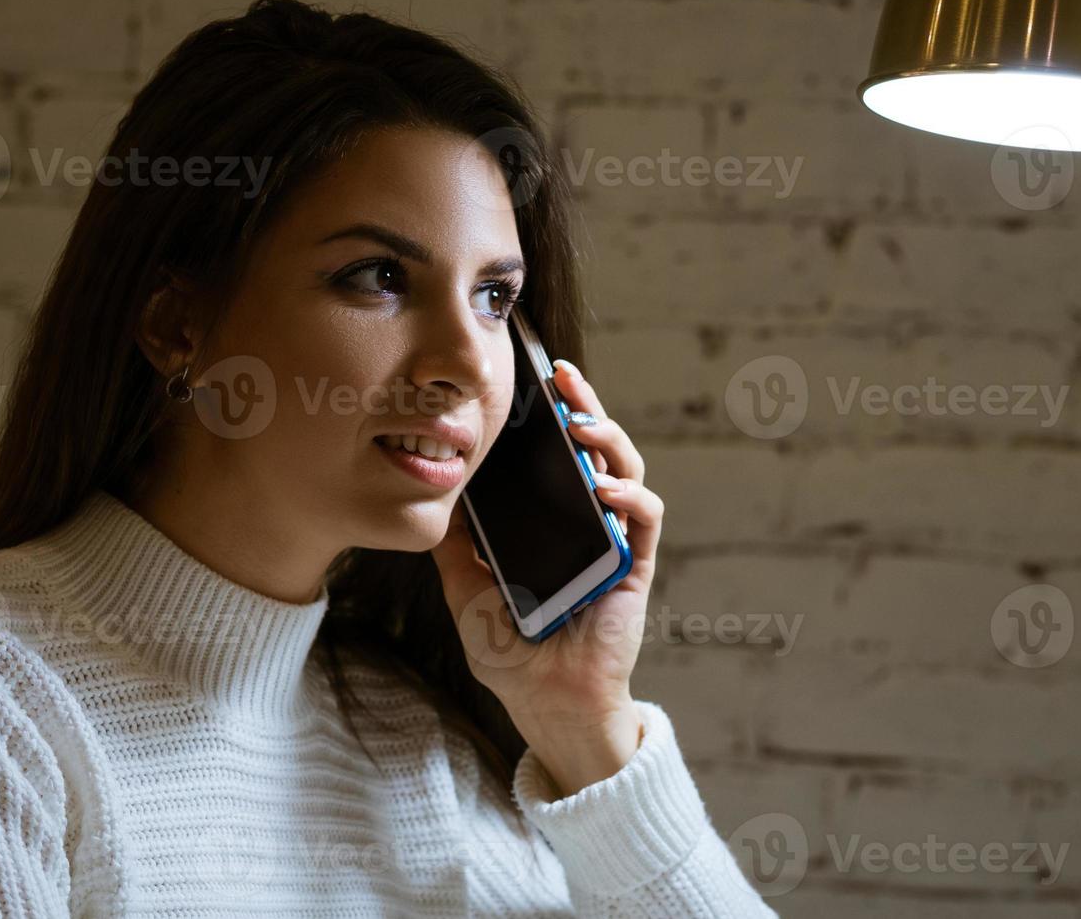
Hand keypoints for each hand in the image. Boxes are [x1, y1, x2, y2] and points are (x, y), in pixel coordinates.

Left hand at [431, 358, 664, 795]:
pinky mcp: (636, 567)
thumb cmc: (512, 652)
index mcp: (552, 521)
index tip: (529, 383)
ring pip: (626, 471)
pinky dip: (629, 497)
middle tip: (562, 376)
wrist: (545, 703)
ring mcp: (614, 541)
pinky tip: (604, 489)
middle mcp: (587, 522)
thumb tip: (435, 495)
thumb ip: (455, 546)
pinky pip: (645, 520)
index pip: (556, 456)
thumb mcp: (466, 591)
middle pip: (594, 449)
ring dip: (608, 440)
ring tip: (582, 422)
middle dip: (584, 406)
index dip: (549, 417)